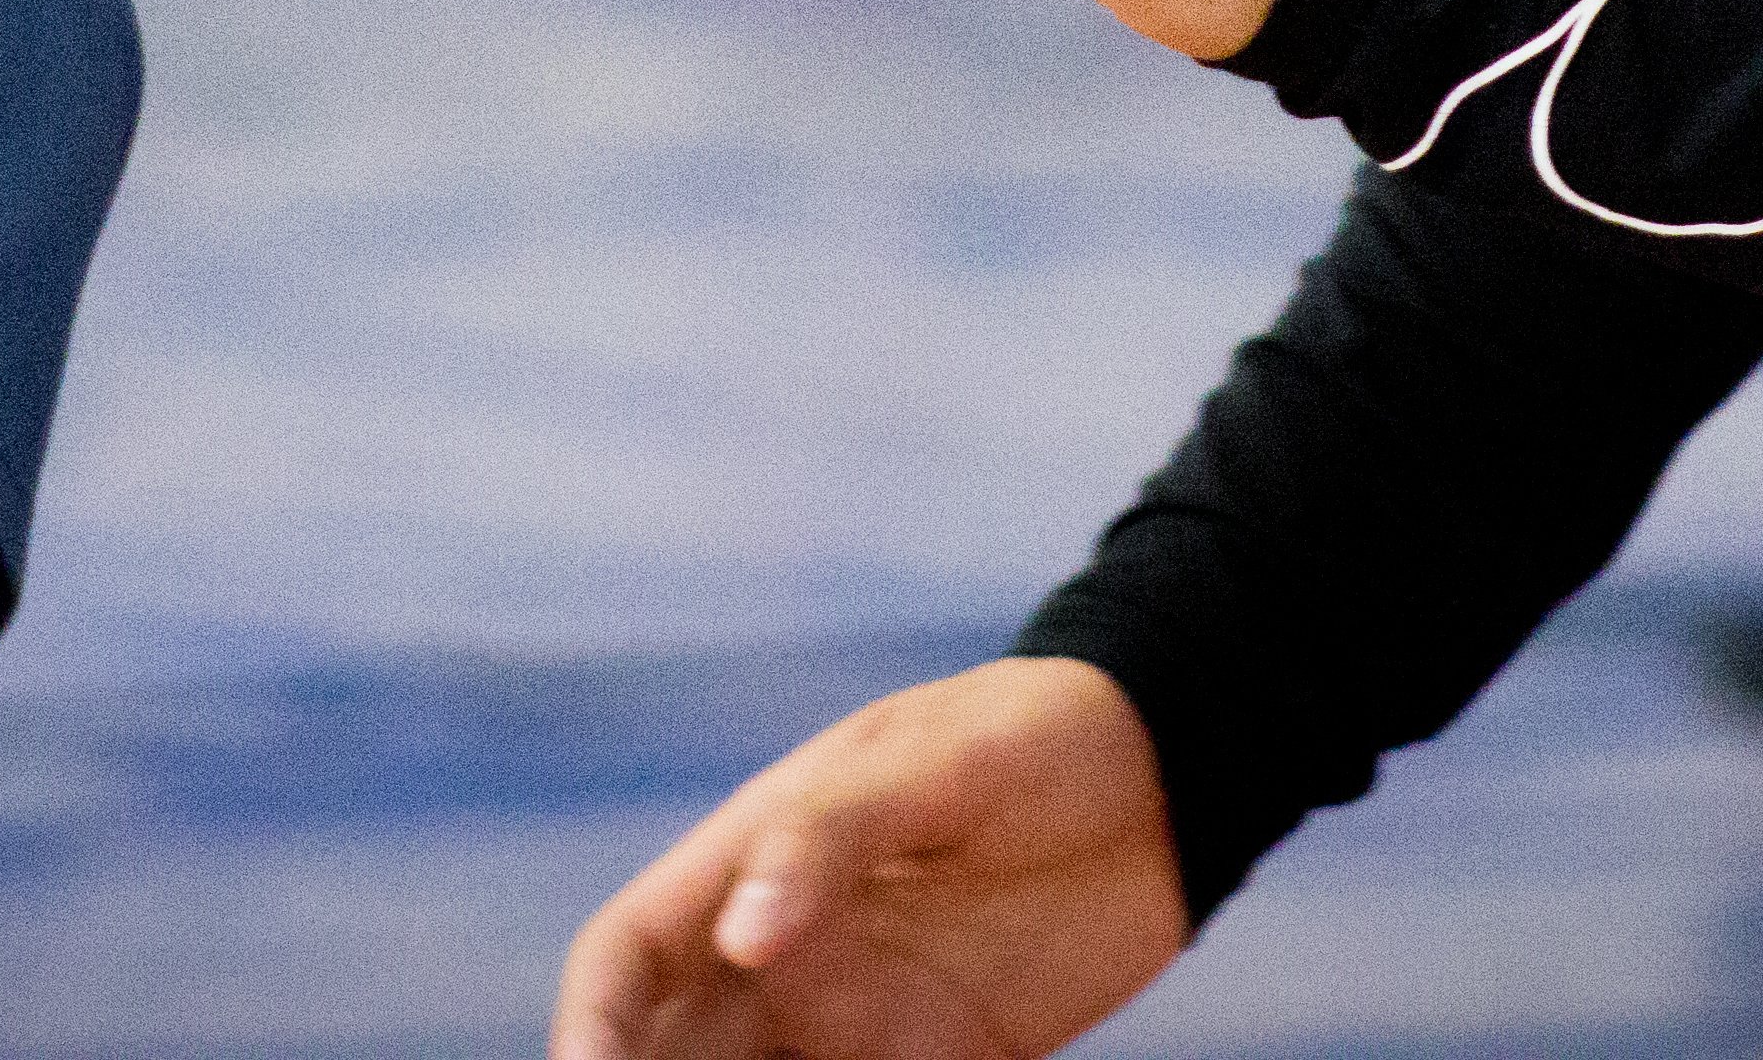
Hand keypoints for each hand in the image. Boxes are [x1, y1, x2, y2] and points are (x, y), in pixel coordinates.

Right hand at [552, 656, 1190, 1059]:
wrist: (1173, 774)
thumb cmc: (1039, 735)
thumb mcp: (934, 764)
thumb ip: (828, 841)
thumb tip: (744, 943)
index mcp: (755, 860)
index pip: (628, 958)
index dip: (589, 1031)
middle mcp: (788, 955)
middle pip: (674, 1057)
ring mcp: (862, 1019)